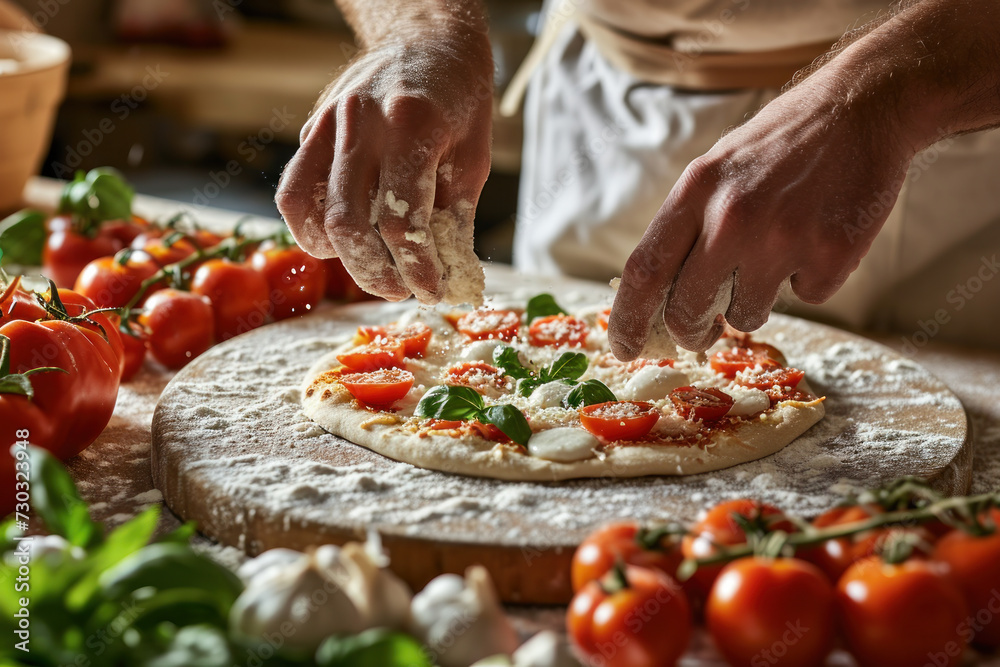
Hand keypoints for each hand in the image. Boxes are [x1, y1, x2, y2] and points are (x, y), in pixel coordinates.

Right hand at [275, 31, 492, 301]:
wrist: (427, 38)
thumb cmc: (459, 97)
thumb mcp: (474, 156)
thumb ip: (455, 216)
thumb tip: (447, 274)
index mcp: (410, 126)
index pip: (401, 221)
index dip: (417, 268)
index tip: (432, 292)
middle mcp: (360, 123)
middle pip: (348, 224)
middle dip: (373, 273)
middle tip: (398, 291)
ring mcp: (329, 123)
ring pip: (308, 208)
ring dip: (336, 255)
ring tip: (369, 269)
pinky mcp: (312, 128)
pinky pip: (296, 188)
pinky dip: (311, 226)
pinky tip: (339, 242)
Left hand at [608, 71, 920, 356]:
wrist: (862, 106)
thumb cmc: (782, 143)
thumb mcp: (716, 169)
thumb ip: (688, 224)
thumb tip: (659, 295)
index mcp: (696, 191)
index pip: (644, 270)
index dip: (627, 318)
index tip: (624, 347)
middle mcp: (732, 217)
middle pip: (687, 308)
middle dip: (690, 331)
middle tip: (700, 332)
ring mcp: (782, 238)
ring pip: (746, 315)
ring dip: (754, 302)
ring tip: (776, 252)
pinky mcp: (831, 254)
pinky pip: (806, 297)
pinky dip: (810, 278)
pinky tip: (820, 235)